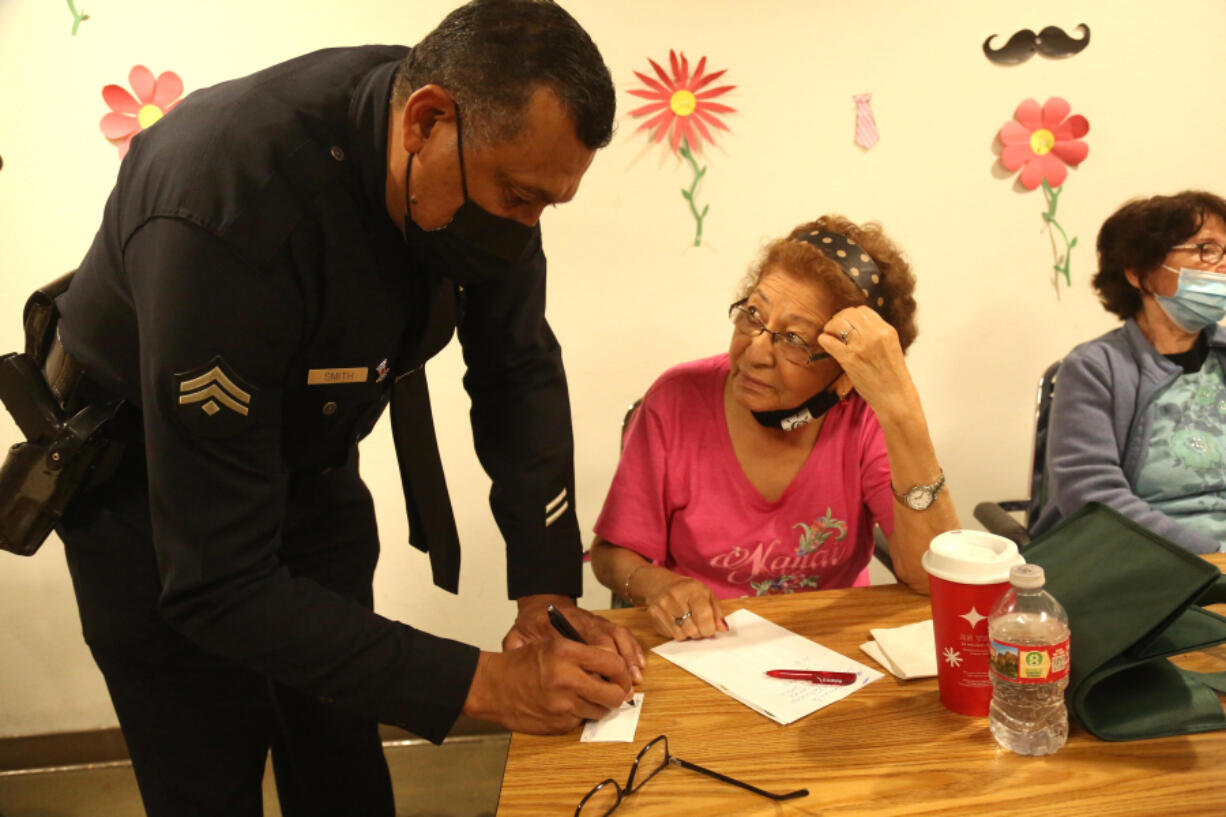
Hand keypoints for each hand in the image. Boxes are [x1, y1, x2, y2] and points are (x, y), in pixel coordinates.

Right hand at [462, 640, 633, 733]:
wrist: (492, 687)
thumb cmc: (521, 663)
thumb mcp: (553, 645)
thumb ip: (585, 653)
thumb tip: (615, 666)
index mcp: (567, 653)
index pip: (613, 664)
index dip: (623, 672)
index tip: (623, 675)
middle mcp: (567, 679)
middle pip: (614, 694)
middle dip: (619, 694)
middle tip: (617, 691)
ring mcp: (563, 705)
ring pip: (601, 711)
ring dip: (601, 705)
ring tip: (590, 696)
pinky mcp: (558, 724)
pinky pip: (581, 721)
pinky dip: (580, 714)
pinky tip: (568, 705)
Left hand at [503, 594, 644, 682]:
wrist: (542, 604)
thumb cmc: (531, 624)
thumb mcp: (518, 634)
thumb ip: (516, 646)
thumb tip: (515, 657)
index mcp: (566, 622)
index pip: (592, 637)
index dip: (603, 659)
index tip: (606, 680)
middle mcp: (587, 620)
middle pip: (611, 639)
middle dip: (622, 664)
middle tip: (627, 687)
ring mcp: (598, 622)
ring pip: (621, 636)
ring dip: (631, 658)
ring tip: (637, 679)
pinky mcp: (605, 625)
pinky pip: (624, 635)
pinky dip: (634, 650)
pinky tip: (640, 666)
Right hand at [635, 567, 726, 640]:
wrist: (659, 584)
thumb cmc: (687, 590)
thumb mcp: (706, 594)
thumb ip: (716, 612)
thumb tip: (723, 629)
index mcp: (692, 590)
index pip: (704, 616)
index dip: (710, 628)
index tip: (710, 628)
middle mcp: (674, 597)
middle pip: (693, 630)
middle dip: (699, 631)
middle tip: (698, 624)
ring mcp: (661, 608)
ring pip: (682, 636)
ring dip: (688, 633)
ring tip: (687, 621)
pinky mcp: (653, 618)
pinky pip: (671, 636)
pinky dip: (677, 632)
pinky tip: (676, 622)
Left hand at [816, 306, 917, 418]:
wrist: (895, 396)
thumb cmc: (891, 375)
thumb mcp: (889, 346)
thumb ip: (875, 334)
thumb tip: (853, 326)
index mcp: (886, 330)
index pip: (862, 311)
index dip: (850, 315)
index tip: (845, 324)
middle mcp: (875, 335)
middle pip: (849, 314)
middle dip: (838, 319)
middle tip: (834, 330)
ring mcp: (862, 346)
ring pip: (838, 323)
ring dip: (830, 328)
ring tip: (831, 337)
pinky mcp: (850, 359)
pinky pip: (830, 341)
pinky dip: (824, 340)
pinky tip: (825, 344)